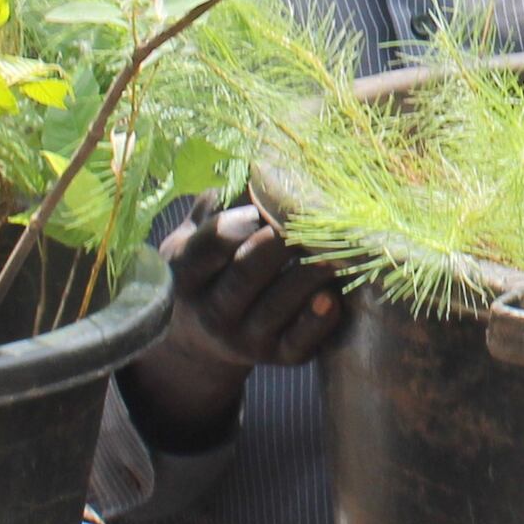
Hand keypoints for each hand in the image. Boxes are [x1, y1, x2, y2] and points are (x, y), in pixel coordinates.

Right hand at [114, 201, 347, 446]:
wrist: (202, 337)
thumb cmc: (209, 267)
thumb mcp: (196, 236)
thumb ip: (221, 204)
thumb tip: (260, 165)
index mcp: (188, 274)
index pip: (210, 246)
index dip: (238, 222)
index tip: (262, 205)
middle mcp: (212, 311)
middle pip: (246, 275)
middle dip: (278, 244)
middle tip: (310, 218)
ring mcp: (244, 339)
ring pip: (277, 307)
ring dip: (307, 276)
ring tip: (335, 250)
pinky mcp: (277, 357)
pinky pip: (299, 343)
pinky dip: (318, 321)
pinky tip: (332, 296)